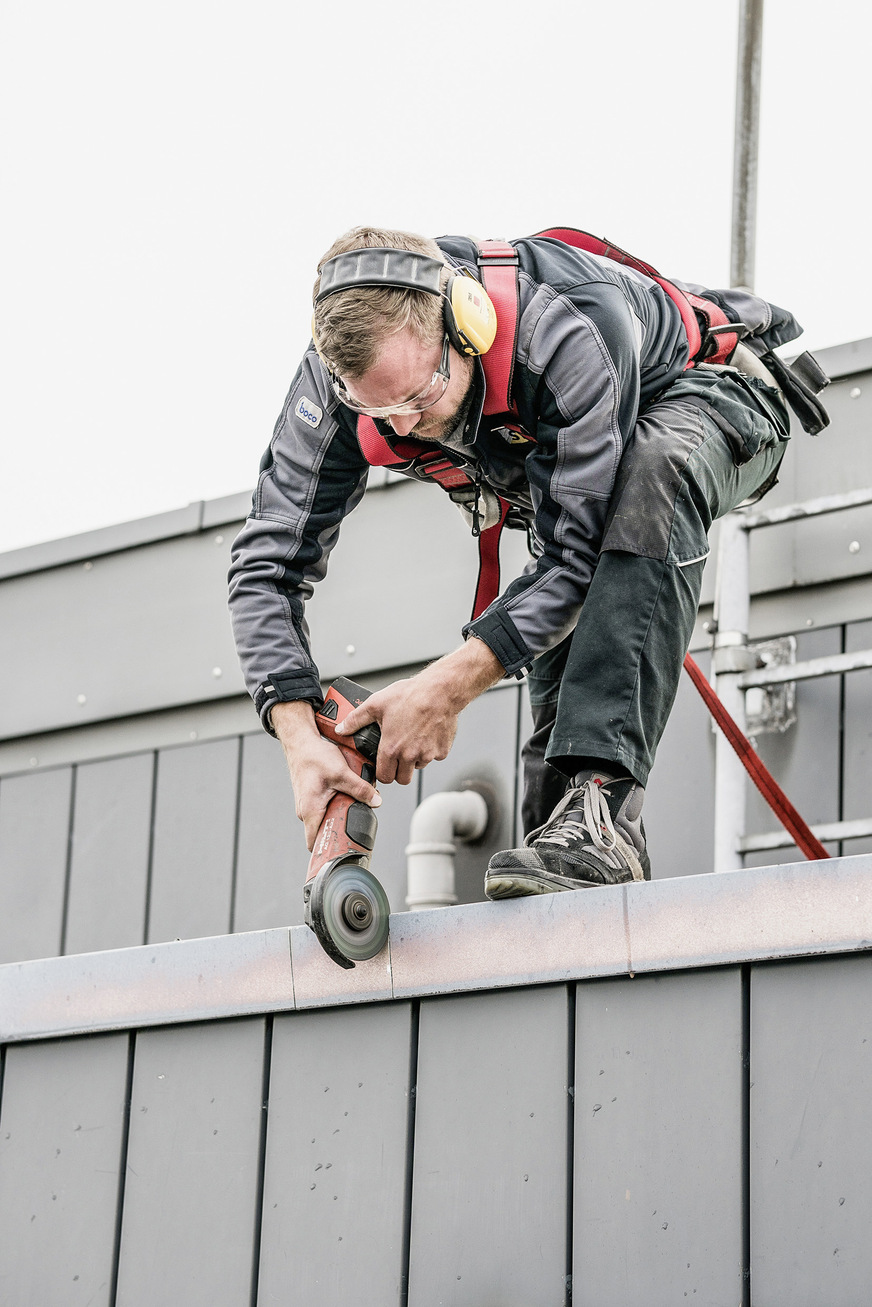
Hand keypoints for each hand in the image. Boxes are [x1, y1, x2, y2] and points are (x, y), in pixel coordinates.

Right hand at [271, 701, 380, 850]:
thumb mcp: (341, 773)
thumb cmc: (313, 756)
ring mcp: (307, 804)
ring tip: (352, 807)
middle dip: (340, 829)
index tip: (341, 854)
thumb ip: (360, 788)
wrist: (301, 741)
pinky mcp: (312, 797)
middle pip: (324, 831)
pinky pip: (325, 808)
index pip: (314, 843)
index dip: (327, 851)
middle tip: (356, 825)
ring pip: (326, 818)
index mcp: (310, 810)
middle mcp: (306, 811)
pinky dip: (335, 805)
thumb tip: (376, 801)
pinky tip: (344, 796)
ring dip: (339, 814)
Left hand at [338, 676, 457, 784]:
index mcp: (391, 748)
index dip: (382, 772)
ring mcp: (428, 754)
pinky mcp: (442, 750)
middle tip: (398, 755)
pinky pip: (435, 756)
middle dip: (398, 770)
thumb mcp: (376, 704)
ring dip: (414, 759)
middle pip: (402, 779)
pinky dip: (431, 749)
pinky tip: (426, 733)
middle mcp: (410, 755)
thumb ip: (356, 720)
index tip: (383, 765)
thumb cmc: (411, 695)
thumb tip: (341, 729)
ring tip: (412, 738)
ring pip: (418, 766)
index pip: (384, 777)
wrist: (440, 690)